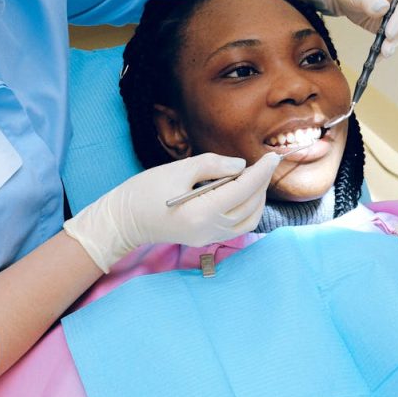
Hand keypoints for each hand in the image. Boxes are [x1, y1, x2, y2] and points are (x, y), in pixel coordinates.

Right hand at [63, 152, 279, 272]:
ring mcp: (208, 238)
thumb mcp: (178, 170)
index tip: (273, 156)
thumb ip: (212, 165)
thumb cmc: (146, 191)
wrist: (124, 220)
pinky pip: (238, 227)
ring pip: (250, 220)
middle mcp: (210, 229)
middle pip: (250, 205)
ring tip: (252, 178)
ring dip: (257, 198)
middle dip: (261, 182)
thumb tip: (241, 165)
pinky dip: (247, 210)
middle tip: (262, 163)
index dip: (262, 172)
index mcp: (202, 211)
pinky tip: (242, 194)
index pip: (244, 189)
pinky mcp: (206, 240)